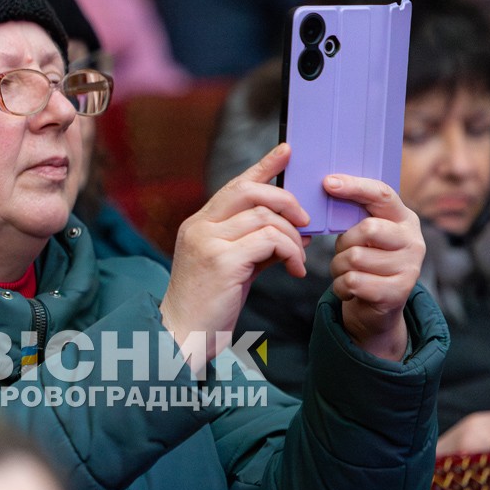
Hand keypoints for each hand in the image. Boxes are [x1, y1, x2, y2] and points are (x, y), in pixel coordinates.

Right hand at [160, 143, 309, 363]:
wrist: (183, 338)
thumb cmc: (208, 307)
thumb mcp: (233, 269)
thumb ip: (257, 245)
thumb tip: (295, 230)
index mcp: (199, 225)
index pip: (235, 185)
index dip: (263, 165)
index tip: (287, 151)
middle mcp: (199, 227)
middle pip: (251, 190)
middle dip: (287, 201)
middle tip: (305, 223)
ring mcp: (208, 241)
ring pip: (266, 217)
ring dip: (292, 238)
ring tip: (298, 261)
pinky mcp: (221, 260)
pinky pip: (269, 240)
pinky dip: (291, 252)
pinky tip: (295, 270)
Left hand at [324, 175, 424, 361]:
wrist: (378, 308)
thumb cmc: (366, 262)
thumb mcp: (364, 235)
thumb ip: (354, 215)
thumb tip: (327, 188)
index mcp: (404, 218)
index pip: (382, 194)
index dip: (355, 186)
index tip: (328, 182)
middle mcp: (413, 240)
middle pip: (367, 229)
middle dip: (344, 243)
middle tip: (343, 253)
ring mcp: (410, 268)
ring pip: (355, 258)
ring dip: (338, 268)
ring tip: (346, 273)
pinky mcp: (398, 292)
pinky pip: (353, 281)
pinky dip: (340, 287)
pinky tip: (348, 290)